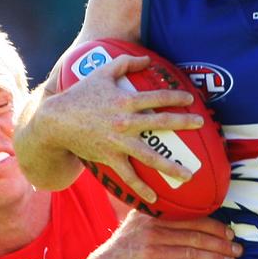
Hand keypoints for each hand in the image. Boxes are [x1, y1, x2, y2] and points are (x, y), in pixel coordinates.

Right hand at [46, 54, 204, 202]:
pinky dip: (141, 188)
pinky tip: (154, 199)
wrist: (56, 121)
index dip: (176, 97)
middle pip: (161, 123)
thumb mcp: (101, 72)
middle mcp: (125, 122)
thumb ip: (126, 62)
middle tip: (201, 124)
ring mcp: (118, 142)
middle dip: (183, 122)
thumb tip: (148, 59)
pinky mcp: (110, 158)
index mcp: (125, 100)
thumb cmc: (80, 94)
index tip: (191, 100)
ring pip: (150, 156)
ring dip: (171, 166)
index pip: (157, 97)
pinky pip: (129, 176)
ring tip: (189, 175)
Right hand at [81, 211, 242, 258]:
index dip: (215, 226)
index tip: (230, 233)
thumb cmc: (125, 246)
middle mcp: (152, 231)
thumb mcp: (137, 222)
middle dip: (221, 244)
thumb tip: (193, 209)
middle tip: (238, 251)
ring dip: (216, 258)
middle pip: (195, 236)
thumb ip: (160, 214)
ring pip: (192, 252)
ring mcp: (150, 250)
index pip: (191, 219)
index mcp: (153, 216)